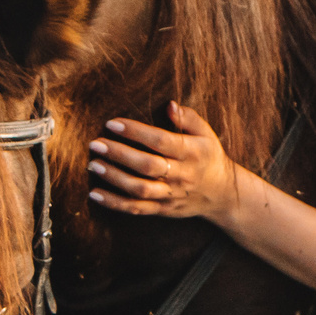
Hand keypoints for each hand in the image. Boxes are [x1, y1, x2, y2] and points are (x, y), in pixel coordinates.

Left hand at [87, 103, 242, 218]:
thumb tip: (169, 105)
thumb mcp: (206, 134)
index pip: (161, 141)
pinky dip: (114, 203)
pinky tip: (95, 194)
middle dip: (119, 154)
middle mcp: (181, 175)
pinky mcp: (163, 209)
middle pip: (147, 166)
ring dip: (114, 178)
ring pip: (140, 189)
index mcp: (192, 153)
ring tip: (93, 165)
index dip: (136, 132)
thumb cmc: (208, 157)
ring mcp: (171, 194)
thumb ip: (189, 118)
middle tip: (96, 144)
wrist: (221, 194)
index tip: (113, 123)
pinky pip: (137, 209)